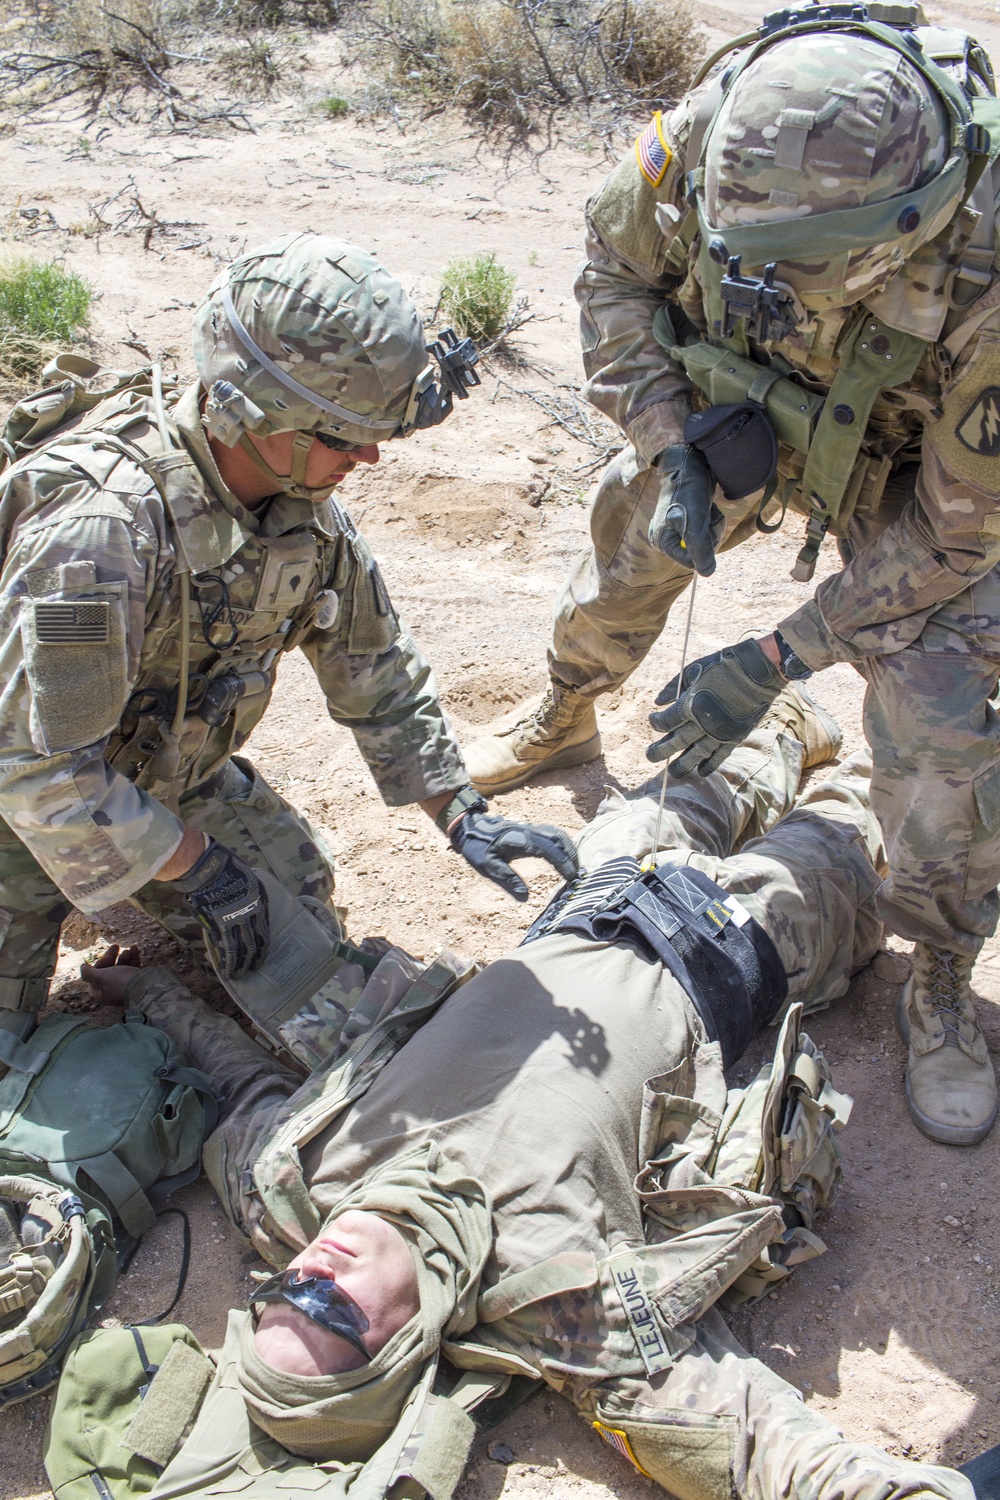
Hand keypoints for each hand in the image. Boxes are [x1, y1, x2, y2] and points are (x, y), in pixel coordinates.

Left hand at [81, 944, 140, 1004]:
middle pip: (108, 970)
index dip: (100, 963)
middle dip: (112, 957)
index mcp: (101, 992)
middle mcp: (112, 990)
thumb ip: (88, 973)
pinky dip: (133, 957)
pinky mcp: (136, 981)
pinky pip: (132, 967)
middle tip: (116, 946)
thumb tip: (82, 967)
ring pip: (121, 967)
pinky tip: (135, 948)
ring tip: (129, 949)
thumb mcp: (100, 978)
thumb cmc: (120, 982)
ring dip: (124, 956)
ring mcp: (125, 985)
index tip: (108, 958)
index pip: (95, 975)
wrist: (147, 988)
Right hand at [171, 838, 268, 979]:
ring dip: (240, 965)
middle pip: (254, 943)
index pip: (264, 931)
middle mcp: (250, 913)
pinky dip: (226, 961)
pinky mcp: (217, 925)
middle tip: (253, 969)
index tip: (262, 955)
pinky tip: (226, 970)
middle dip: (254, 959)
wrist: (206, 866)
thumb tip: (248, 913)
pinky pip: (224, 948)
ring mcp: (234, 920)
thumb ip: (250, 898)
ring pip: (240, 949)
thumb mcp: (248, 879)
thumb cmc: (225, 868)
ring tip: (238, 975)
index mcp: (259, 902)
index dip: (263, 946)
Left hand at [451, 811, 579, 901]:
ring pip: (557, 834)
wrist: (469, 827)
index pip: (549, 849)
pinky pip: (552, 833)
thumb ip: (507, 880)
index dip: (563, 863)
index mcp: (520, 840)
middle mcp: (529, 831)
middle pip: (559, 838)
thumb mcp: (487, 866)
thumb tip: (525, 897)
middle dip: (571, 856)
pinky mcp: (530, 829)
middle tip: (576, 876)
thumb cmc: (477, 847)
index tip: (571, 878)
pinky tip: (563, 857)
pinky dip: (563, 845)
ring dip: (569, 849)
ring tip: (573, 867)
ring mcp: (531, 828)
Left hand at [647, 637, 783, 777]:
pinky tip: (701, 772)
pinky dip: (710, 765)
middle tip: (649, 755)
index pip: (666, 722)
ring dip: (682, 765)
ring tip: (672, 773)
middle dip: (660, 751)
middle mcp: (703, 723)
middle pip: (676, 742)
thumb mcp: (693, 670)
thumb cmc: (722, 666)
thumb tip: (658, 703)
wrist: (757, 670)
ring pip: (696, 755)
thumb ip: (673, 687)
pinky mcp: (735, 736)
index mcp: (690, 705)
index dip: (656, 723)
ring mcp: (720, 733)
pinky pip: (720, 756)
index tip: (653, 720)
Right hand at [649, 444, 723, 576]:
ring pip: (706, 540)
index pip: (690, 562)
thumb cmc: (688, 490)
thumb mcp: (695, 522)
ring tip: (706, 509)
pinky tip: (707, 506)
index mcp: (663, 541)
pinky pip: (706, 529)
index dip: (704, 550)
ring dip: (713, 525)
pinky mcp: (689, 520)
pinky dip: (711, 519)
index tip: (705, 530)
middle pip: (700, 553)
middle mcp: (669, 538)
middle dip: (710, 535)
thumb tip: (707, 573)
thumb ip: (700, 549)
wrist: (689, 462)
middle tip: (707, 516)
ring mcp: (679, 529)